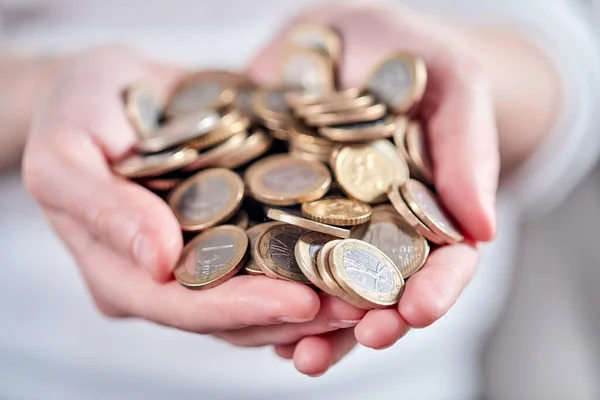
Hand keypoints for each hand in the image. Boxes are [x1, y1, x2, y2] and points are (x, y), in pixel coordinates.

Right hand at [22, 46, 365, 349]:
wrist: (115, 86)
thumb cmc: (77, 110)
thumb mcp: (65, 150)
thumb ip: (102, 208)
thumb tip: (158, 262)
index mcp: (122, 274)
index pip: (183, 307)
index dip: (241, 309)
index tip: (302, 302)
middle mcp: (171, 278)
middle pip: (235, 314)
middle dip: (298, 313)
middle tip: (360, 305)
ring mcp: (206, 255)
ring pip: (265, 294)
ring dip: (321, 293)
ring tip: (376, 287)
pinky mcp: (239, 227)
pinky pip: (283, 251)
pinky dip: (322, 256)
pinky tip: (364, 250)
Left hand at [246, 3, 498, 374]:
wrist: (336, 36)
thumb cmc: (405, 53)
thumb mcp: (448, 80)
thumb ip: (466, 145)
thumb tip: (484, 228)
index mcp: (426, 207)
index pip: (443, 258)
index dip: (437, 288)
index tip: (420, 310)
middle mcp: (375, 227)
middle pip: (380, 287)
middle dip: (373, 320)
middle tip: (363, 340)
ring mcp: (321, 224)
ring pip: (323, 286)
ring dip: (315, 326)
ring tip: (300, 352)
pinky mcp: (269, 210)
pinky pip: (267, 258)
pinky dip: (263, 289)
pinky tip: (253, 315)